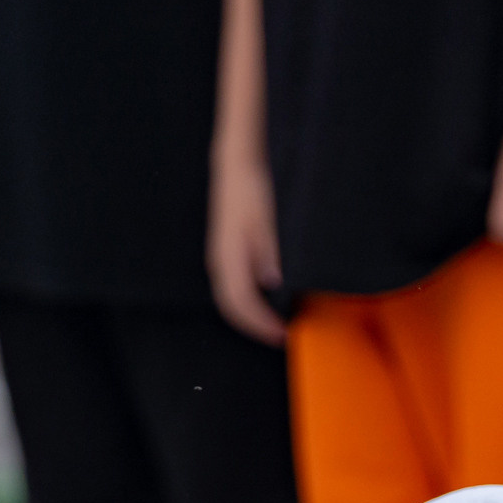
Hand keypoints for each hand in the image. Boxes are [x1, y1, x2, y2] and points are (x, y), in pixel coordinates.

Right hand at [207, 146, 286, 345]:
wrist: (236, 167)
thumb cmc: (251, 189)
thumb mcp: (264, 218)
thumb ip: (267, 251)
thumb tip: (272, 283)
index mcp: (228, 255)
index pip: (242, 303)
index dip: (262, 323)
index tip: (283, 333)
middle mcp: (220, 262)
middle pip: (233, 309)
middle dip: (257, 327)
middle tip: (283, 336)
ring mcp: (220, 259)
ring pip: (231, 301)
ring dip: (253, 318)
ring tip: (276, 324)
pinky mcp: (226, 255)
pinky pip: (233, 290)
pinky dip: (249, 304)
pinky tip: (268, 303)